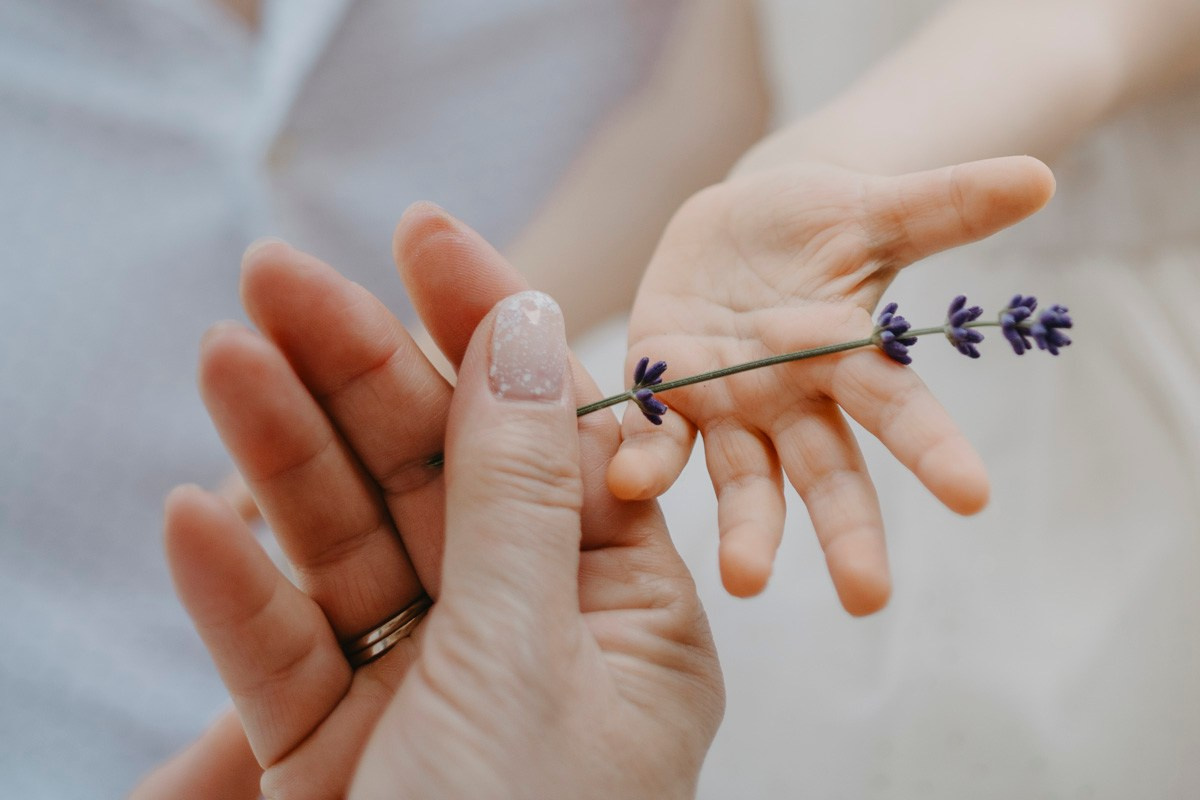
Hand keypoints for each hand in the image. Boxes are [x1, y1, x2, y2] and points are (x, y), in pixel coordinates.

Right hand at [146, 205, 720, 798]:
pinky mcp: (340, 752)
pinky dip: (243, 594)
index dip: (488, 329)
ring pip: (354, 548)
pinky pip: (287, 654)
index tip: (427, 233)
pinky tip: (199, 521)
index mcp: (625, 620)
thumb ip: (521, 495)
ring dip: (287, 456)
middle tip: (279, 275)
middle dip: (362, 373)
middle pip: (439, 476)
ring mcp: (429, 693)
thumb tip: (525, 327)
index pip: (553, 439)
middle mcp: (532, 642)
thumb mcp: (527, 660)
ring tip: (228, 355)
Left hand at [608, 157, 1054, 610]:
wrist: (734, 226)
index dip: (934, 447)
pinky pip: (653, 432)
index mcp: (849, 358)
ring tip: (746, 580)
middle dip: (846, 531)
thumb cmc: (816, 224)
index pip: (899, 407)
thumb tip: (1040, 177)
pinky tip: (631, 482)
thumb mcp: (874, 207)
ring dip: (746, 528)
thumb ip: (945, 203)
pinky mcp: (665, 392)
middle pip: (827, 470)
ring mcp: (728, 404)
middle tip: (866, 596)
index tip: (974, 496)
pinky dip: (645, 456)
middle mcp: (793, 399)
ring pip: (742, 476)